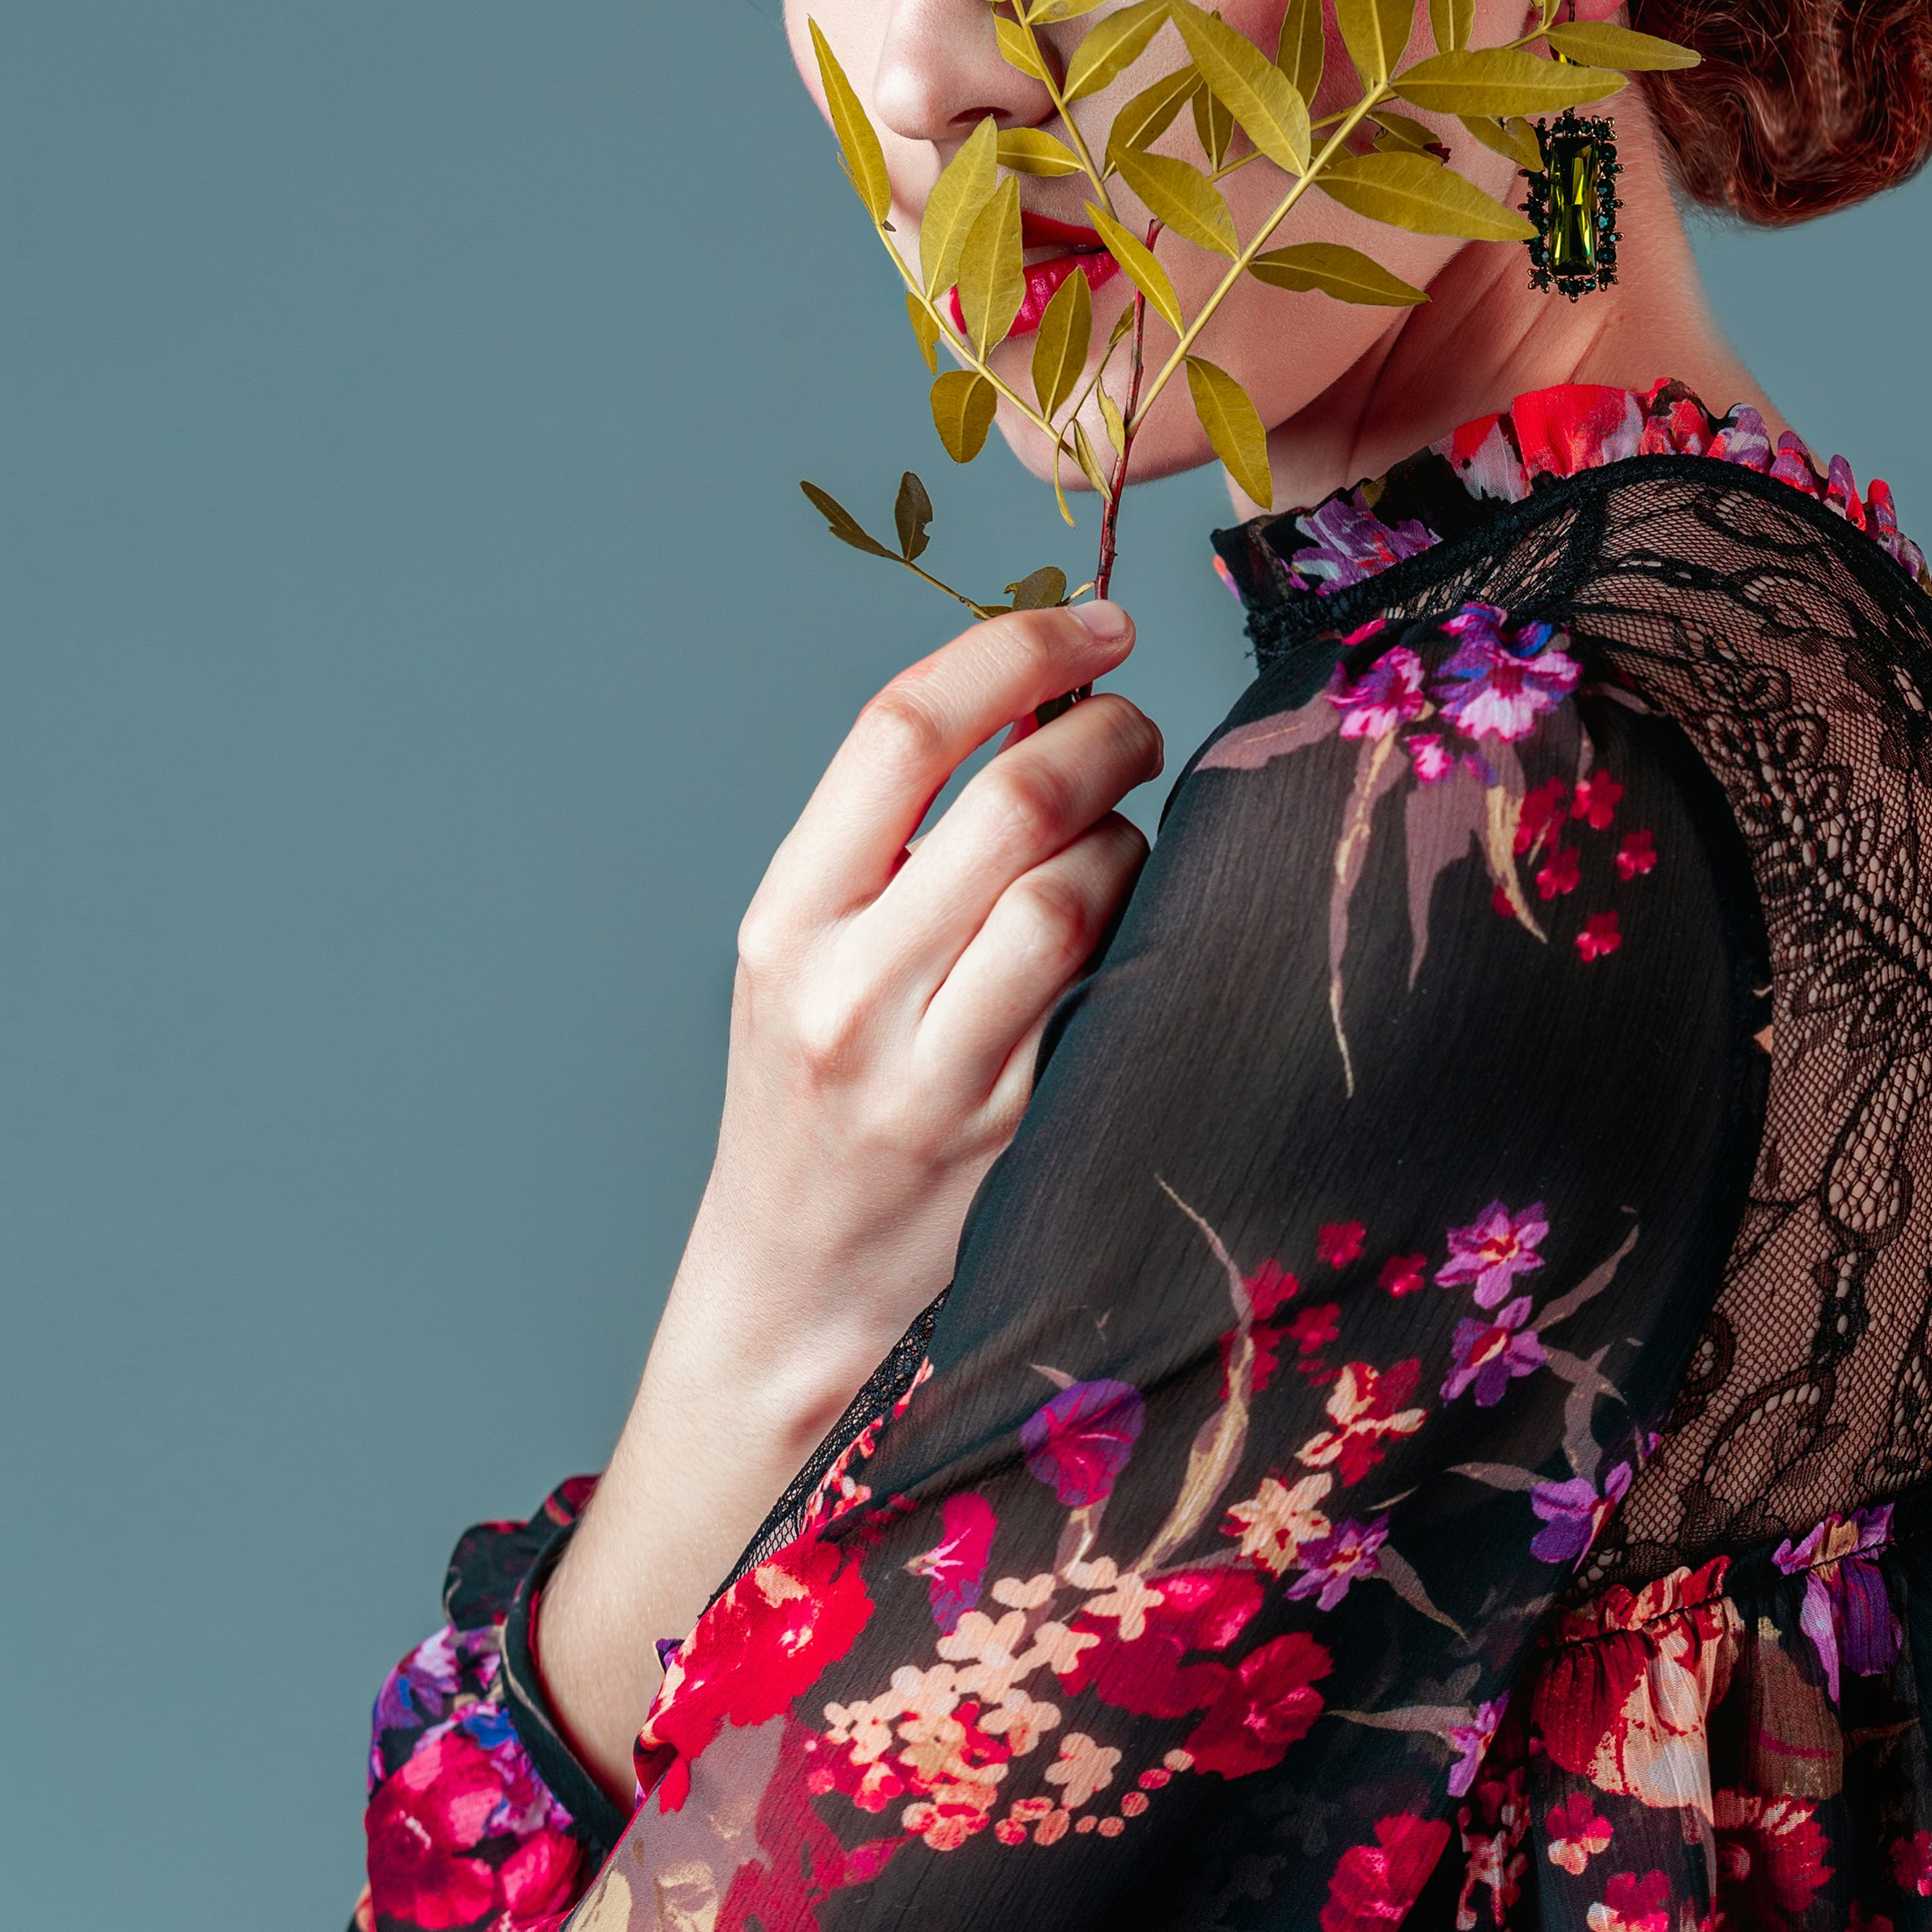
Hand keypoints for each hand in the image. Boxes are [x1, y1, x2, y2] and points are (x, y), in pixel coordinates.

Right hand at [535, 596, 1157, 1796]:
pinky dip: (1148, 934)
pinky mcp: (1020, 1138)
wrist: (794, 1311)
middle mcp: (846, 994)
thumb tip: (1041, 692)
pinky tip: (1143, 937)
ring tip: (1124, 846)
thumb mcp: (808, 962)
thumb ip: (899, 838)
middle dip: (1103, 732)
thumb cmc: (818, 1106)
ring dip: (1132, 839)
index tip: (1091, 620)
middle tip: (1131, 726)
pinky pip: (1114, 991)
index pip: (898, 729)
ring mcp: (937, 1076)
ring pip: (1078, 890)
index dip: (1011, 648)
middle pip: (1010, 797)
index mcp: (783, 923)